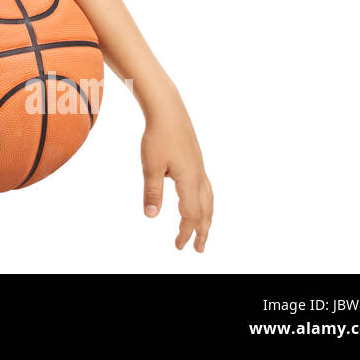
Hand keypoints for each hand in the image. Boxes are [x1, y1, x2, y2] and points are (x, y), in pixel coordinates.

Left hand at [140, 98, 213, 251]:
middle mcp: (199, 177)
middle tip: (198, 249)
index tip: (179, 247)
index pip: (190, 215)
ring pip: (208, 200)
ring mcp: (200, 169)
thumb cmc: (158, 137)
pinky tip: (196, 201)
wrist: (169, 110)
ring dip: (206, 218)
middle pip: (205, 211)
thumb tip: (151, 216)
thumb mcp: (151, 166)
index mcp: (189, 181)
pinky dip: (205, 202)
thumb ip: (152, 192)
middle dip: (202, 231)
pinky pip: (206, 188)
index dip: (185, 232)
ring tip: (202, 230)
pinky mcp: (196, 161)